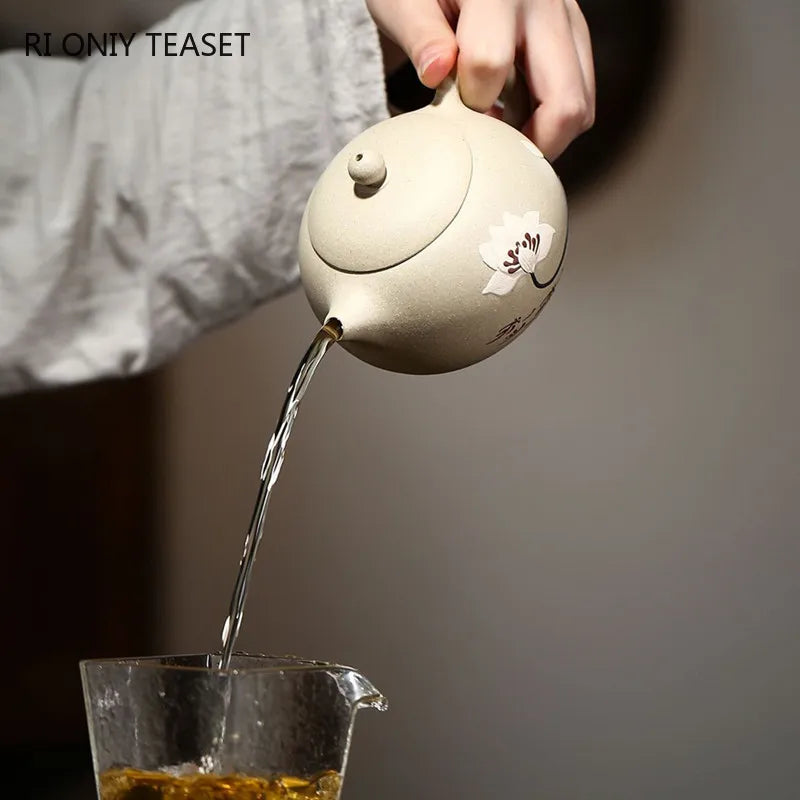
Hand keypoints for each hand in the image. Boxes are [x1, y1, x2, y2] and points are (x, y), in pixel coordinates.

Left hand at [367, 0, 594, 160]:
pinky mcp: (574, 32)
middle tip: (497, 159)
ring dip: (545, 135)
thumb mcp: (403, 0)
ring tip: (503, 136)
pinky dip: (551, 117)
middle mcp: (544, 3)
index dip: (466, 101)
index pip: (489, 65)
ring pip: (581, 103)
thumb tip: (437, 72)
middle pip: (563, 100)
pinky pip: (580, 91)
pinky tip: (514, 117)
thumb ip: (419, 34)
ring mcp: (567, 18)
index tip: (453, 108)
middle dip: (530, 145)